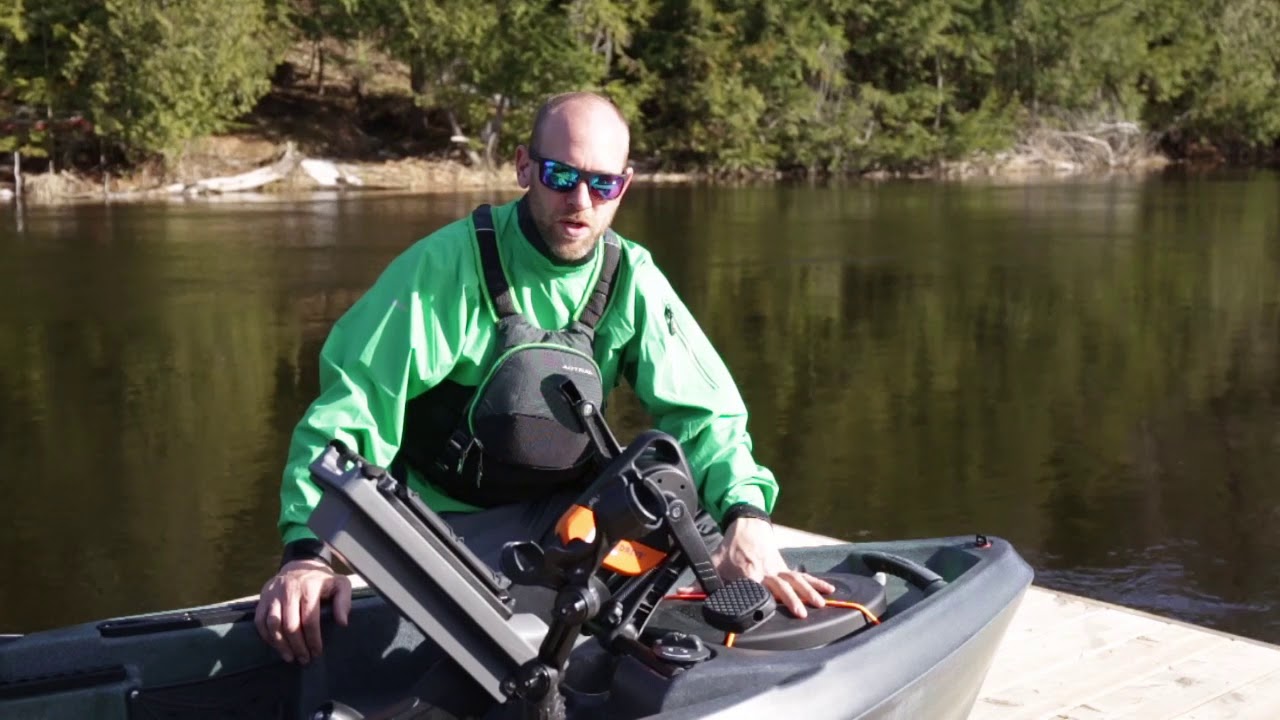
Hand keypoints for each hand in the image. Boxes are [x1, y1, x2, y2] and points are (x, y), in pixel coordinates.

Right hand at [254, 559, 351, 663]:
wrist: (299, 565)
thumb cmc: (321, 580)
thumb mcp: (340, 584)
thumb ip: (344, 601)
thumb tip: (342, 622)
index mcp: (309, 587)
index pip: (310, 619)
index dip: (313, 639)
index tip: (317, 652)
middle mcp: (289, 590)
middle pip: (290, 625)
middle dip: (298, 646)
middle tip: (304, 659)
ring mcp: (273, 594)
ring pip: (273, 624)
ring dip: (281, 645)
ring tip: (290, 657)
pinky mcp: (263, 598)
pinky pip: (260, 621)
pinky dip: (266, 636)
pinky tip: (276, 646)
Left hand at [701, 518, 835, 617]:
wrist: (747, 524)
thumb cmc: (731, 548)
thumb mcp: (713, 564)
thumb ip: (698, 583)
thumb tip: (680, 595)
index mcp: (749, 573)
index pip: (756, 588)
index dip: (762, 598)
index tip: (769, 609)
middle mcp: (766, 571)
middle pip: (781, 586)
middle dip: (791, 598)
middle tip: (801, 612)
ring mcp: (778, 568)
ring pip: (795, 581)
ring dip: (808, 591)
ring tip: (820, 603)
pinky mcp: (785, 567)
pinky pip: (802, 576)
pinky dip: (816, 582)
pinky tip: (829, 591)